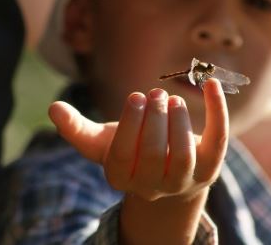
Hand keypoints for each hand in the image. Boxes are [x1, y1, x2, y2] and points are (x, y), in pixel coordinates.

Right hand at [48, 78, 228, 243]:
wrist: (168, 176)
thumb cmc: (132, 152)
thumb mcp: (103, 143)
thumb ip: (77, 129)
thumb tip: (53, 108)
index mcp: (122, 178)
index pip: (124, 155)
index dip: (130, 124)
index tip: (136, 97)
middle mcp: (153, 186)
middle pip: (155, 156)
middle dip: (155, 120)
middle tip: (155, 94)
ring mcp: (184, 180)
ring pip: (185, 155)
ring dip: (179, 122)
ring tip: (172, 99)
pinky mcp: (210, 167)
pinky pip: (217, 140)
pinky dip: (217, 111)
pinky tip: (213, 84)